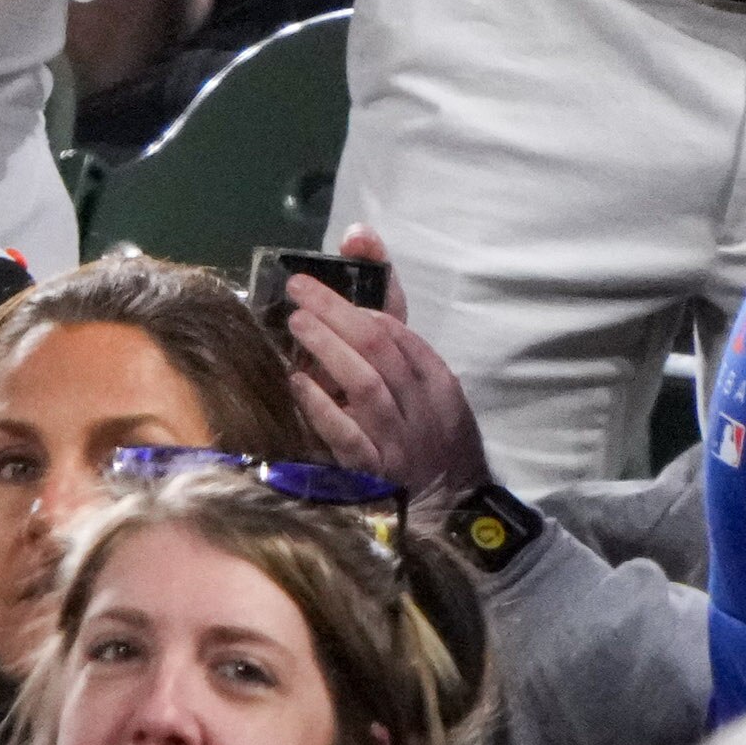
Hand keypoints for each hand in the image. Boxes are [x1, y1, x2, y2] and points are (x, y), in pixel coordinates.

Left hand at [281, 225, 490, 505]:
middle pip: (380, 351)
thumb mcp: (420, 377)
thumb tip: (360, 233)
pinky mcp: (374, 474)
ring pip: (366, 387)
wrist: (449, 511)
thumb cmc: (426, 431)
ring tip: (296, 323)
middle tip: (298, 289)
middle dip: (338, 314)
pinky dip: (322, 407)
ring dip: (328, 350)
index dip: (361, 305)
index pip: (400, 335)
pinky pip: (348, 436)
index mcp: (438, 383)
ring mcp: (398, 442)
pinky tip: (298, 383)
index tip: (324, 284)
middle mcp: (422, 409)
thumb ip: (388, 308)